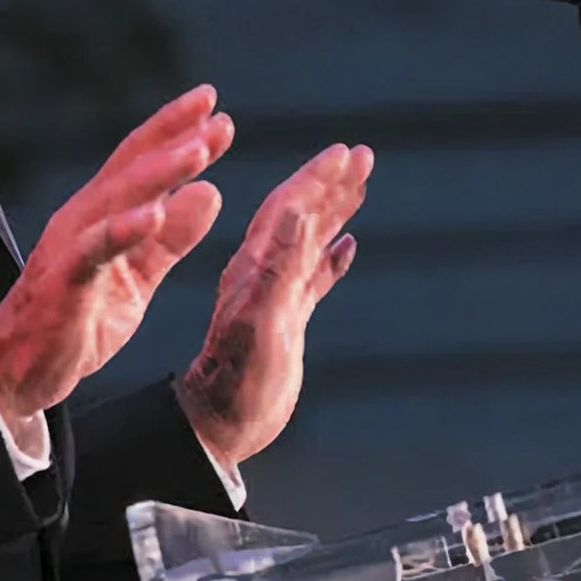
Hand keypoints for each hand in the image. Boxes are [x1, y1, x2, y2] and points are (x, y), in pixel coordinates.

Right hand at [0, 86, 234, 432]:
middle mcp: (83, 220)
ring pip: (115, 200)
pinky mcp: (64, 284)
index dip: (174, 131)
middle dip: (174, 140)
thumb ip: (171, 237)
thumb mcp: (138, 276)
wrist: (22, 368)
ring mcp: (71, 249)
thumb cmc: (75, 318)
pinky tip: (149, 217)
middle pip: (131, 169)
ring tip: (196, 154)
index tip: (214, 109)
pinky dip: (120, 231)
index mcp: (101, 215)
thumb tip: (209, 195)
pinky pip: (92, 252)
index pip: (139, 162)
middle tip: (216, 120)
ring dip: (156, 174)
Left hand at [177, 142, 372, 467]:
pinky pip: (312, 279)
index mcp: (254, 268)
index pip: (287, 208)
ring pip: (308, 242)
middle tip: (362, 154)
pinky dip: (332, 258)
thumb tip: (295, 210)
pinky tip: (349, 245)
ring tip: (361, 181)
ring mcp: (274, 296)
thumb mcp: (260, 322)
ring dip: (333, 209)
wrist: (217, 429)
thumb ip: (277, 267)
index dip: (315, 179)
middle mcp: (262, 274)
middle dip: (330, 182)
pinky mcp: (284, 322)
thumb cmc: (236, 386)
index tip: (344, 152)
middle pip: (299, 215)